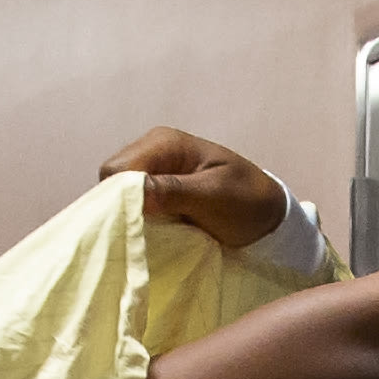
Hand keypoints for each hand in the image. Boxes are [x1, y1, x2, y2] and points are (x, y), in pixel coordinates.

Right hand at [100, 127, 287, 246]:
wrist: (268, 214)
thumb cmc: (247, 200)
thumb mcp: (215, 196)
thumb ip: (175, 192)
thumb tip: (134, 194)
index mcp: (165, 143)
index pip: (118, 170)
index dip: (120, 198)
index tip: (137, 226)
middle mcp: (152, 152)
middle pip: (111, 182)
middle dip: (122, 208)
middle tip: (144, 234)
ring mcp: (152, 172)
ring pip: (117, 197)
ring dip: (130, 217)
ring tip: (150, 236)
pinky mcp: (155, 193)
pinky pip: (131, 207)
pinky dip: (137, 222)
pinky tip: (151, 235)